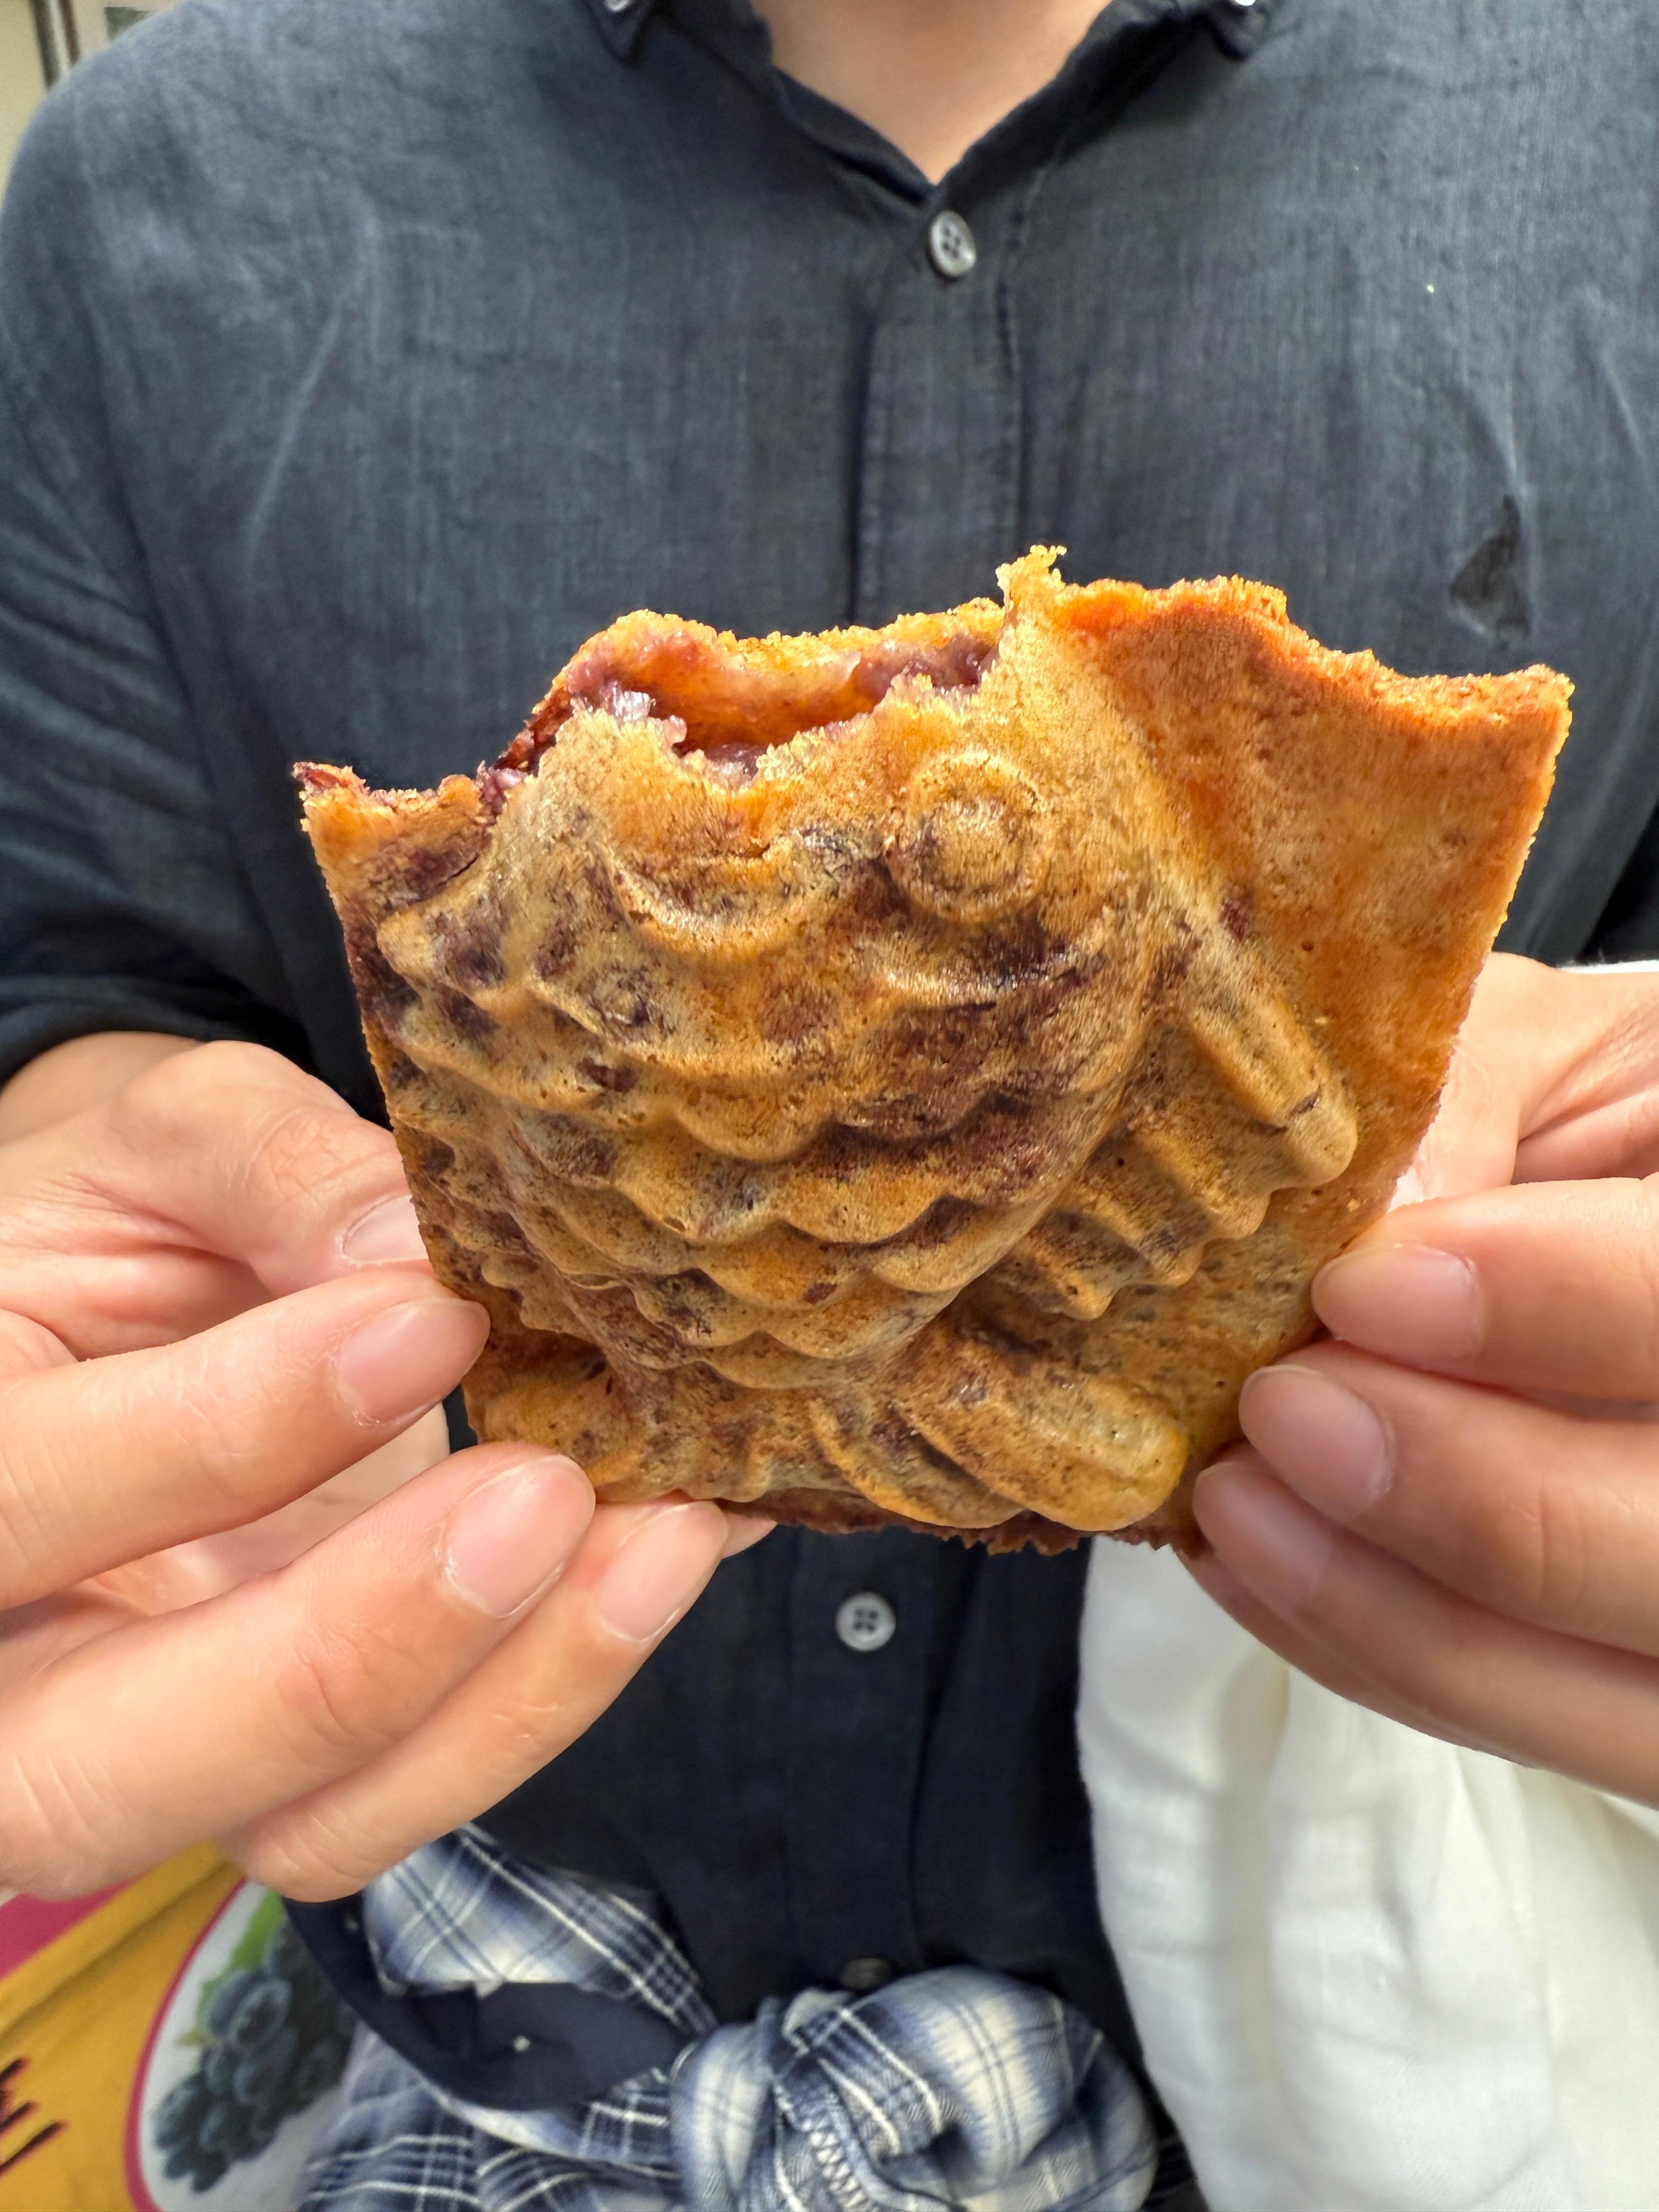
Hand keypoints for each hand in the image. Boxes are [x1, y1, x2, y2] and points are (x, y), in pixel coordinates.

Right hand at [0, 1041, 762, 1898]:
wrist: (154, 1299)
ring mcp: (159, 1733)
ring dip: (505, 1696)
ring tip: (668, 1528)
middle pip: (103, 1771)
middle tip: (548, 1498)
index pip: (23, 1496)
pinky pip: (417, 1791)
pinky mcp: (298, 1757)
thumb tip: (411, 1248)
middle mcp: (17, 1652)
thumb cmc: (140, 1206)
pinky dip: (557, 1688)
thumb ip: (273, 1171)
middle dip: (347, 1658)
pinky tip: (675, 1544)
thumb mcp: (173, 1139)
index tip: (429, 1316)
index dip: (226, 1427)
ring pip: (299, 1824)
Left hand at [1189, 953, 1658, 1802]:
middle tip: (1281, 1411)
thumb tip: (1372, 1230)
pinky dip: (1384, 1657)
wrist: (1606, 1200)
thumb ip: (1468, 1108)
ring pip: (1618, 1691)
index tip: (1357, 1283)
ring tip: (1233, 1500)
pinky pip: (1539, 1724)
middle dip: (1473, 1495)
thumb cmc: (1577, 1110)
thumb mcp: (1539, 1055)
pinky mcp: (1638, 1675)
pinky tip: (1254, 1564)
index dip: (1546, 1307)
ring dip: (1406, 1610)